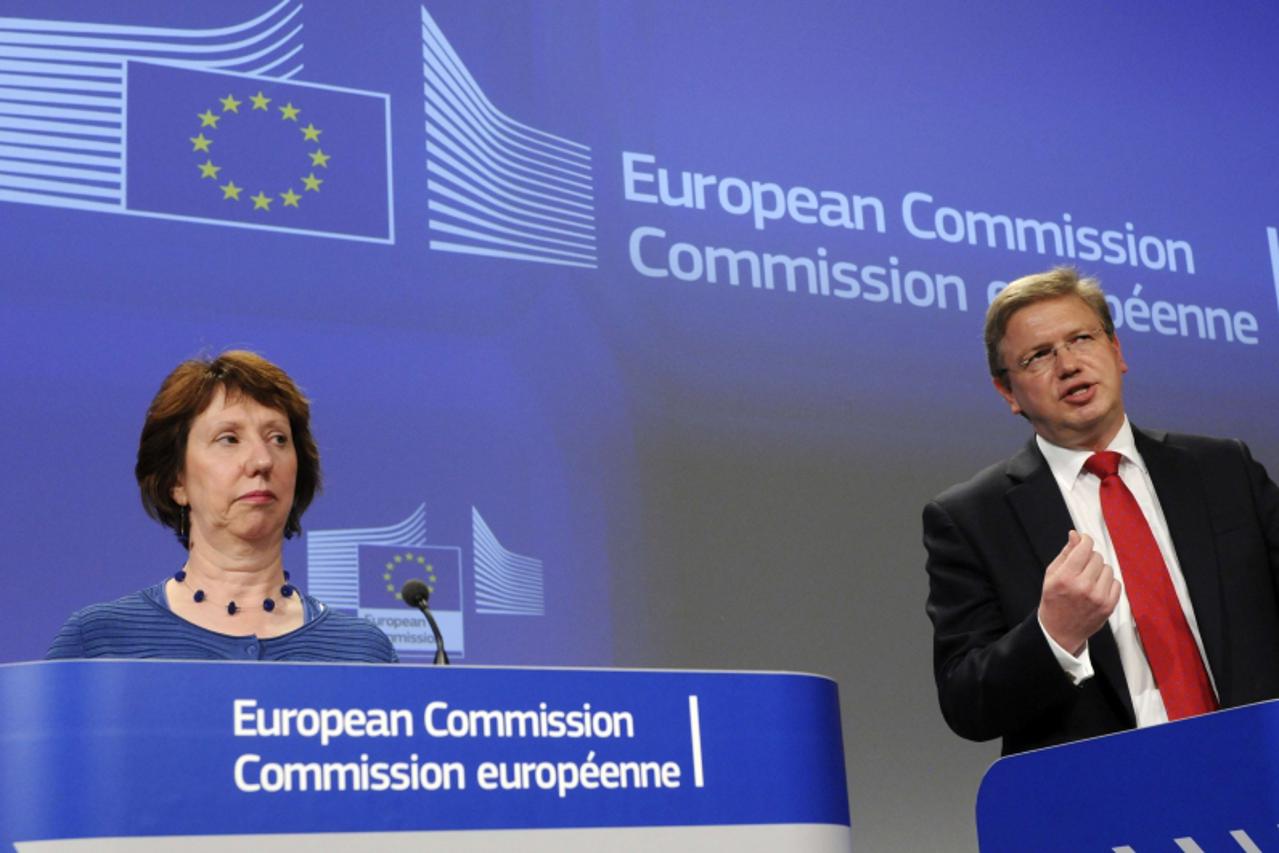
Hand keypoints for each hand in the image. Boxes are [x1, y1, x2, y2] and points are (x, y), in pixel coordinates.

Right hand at [1038, 530, 1120, 655]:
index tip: (1084, 540)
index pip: (1084, 548)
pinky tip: (1097, 590)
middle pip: (1097, 557)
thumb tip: (1075, 535)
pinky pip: (1117, 583)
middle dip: (1089, 559)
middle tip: (1081, 568)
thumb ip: (1065, 553)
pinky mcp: (1109, 606)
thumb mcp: (1051, 575)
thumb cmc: (1054, 601)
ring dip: (1099, 571)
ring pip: (1108, 569)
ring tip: (1089, 580)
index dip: (1085, 540)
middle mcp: (1083, 586)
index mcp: (1065, 577)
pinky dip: (1108, 583)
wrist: (1059, 631)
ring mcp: (1098, 597)